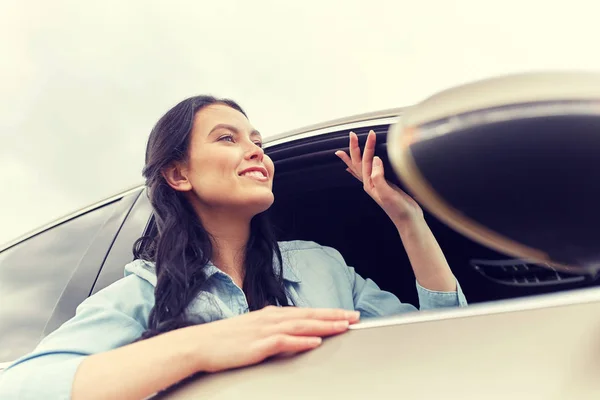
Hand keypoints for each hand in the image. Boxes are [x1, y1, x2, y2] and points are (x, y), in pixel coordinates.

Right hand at [194, 306, 359, 372]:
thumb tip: (292, 334)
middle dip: (333, 316)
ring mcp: (264, 330)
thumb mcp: (252, 330)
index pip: (305, 312)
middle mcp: (270, 318)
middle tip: (354, 317)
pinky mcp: (258, 344)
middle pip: (308, 315)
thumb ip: (272, 331)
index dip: (327, 312)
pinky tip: (315, 341)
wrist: (199, 344)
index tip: (345, 314)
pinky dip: (301, 340)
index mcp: (270, 315)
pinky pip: (284, 341)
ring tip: (343, 326)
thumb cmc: (224, 339)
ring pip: (301, 325)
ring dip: (324, 325)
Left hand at [335, 131, 422, 226]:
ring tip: (344, 150)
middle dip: (355, 148)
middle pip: (359, 162)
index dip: (368, 147)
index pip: (365, 161)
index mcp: (369, 184)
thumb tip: (375, 160)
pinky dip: (363, 168)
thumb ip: (379, 177)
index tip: (371, 134)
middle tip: (353, 134)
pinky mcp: (385, 184)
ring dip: (355, 156)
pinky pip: (370, 173)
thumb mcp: (387, 193)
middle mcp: (370, 183)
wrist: (409, 220)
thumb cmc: (398, 209)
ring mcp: (377, 184)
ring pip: (362, 167)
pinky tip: (357, 168)